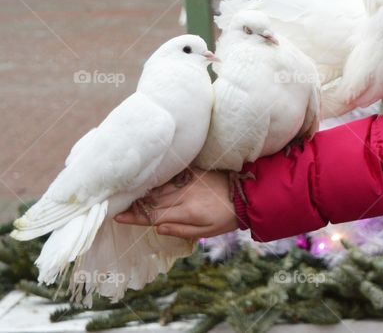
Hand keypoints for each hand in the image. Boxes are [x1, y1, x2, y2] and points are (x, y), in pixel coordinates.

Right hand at [114, 168, 238, 239]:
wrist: (247, 195)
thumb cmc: (226, 218)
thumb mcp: (205, 233)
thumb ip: (180, 231)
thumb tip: (158, 227)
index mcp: (186, 213)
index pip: (154, 216)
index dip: (135, 217)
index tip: (117, 217)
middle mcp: (184, 196)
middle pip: (153, 200)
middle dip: (133, 203)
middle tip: (113, 203)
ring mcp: (189, 182)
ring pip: (160, 187)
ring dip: (142, 190)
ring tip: (124, 191)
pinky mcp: (195, 172)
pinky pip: (172, 175)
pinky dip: (159, 178)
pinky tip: (147, 177)